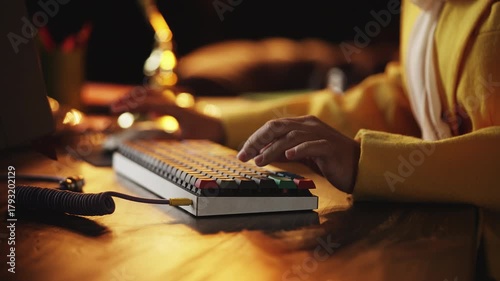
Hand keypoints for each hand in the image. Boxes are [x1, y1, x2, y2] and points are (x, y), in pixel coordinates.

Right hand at [112, 88, 225, 142]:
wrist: (220, 127)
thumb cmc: (204, 134)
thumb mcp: (186, 140)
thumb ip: (167, 140)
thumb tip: (147, 142)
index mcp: (175, 109)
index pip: (149, 103)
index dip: (131, 105)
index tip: (117, 109)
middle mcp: (173, 102)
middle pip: (146, 93)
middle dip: (128, 98)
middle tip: (113, 108)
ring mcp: (174, 102)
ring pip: (150, 94)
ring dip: (134, 98)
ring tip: (120, 106)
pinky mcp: (174, 106)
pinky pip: (156, 99)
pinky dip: (144, 101)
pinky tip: (138, 108)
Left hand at [237, 115, 359, 193]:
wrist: (358, 166)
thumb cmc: (329, 161)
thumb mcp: (302, 155)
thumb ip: (284, 151)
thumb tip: (261, 154)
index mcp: (302, 125)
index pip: (272, 127)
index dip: (255, 139)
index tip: (242, 153)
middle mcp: (309, 125)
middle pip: (277, 127)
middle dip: (258, 141)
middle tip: (244, 155)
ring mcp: (320, 135)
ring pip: (291, 137)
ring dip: (272, 149)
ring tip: (259, 161)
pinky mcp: (329, 147)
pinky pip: (312, 145)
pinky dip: (298, 149)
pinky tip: (288, 156)